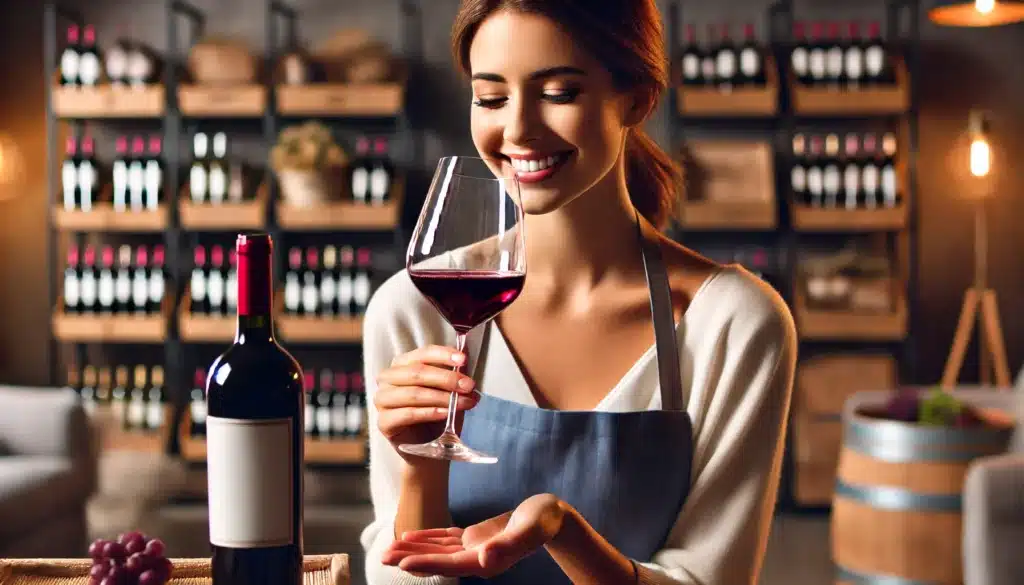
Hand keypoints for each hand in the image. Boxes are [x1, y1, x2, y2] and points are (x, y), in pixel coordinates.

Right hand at [374, 345, 479, 457]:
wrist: (431, 450)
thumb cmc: (440, 415)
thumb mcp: (451, 391)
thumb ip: (456, 371)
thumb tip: (466, 349)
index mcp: (402, 365)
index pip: (422, 354)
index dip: (443, 354)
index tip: (463, 360)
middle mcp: (387, 379)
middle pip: (416, 373)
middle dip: (447, 378)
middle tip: (469, 386)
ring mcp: (382, 400)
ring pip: (413, 393)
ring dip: (442, 397)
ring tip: (464, 403)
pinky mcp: (383, 422)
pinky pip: (407, 414)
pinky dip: (429, 413)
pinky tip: (446, 414)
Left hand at [383, 493, 564, 577]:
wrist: (552, 516)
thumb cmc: (544, 521)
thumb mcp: (530, 530)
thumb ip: (508, 545)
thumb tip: (485, 557)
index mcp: (488, 561)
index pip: (451, 564)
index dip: (427, 562)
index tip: (403, 562)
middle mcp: (477, 559)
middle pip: (438, 560)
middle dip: (411, 559)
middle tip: (383, 557)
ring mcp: (474, 548)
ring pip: (437, 550)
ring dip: (413, 549)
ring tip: (388, 550)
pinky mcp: (474, 537)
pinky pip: (445, 539)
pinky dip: (427, 538)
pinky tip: (410, 536)